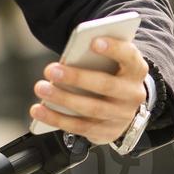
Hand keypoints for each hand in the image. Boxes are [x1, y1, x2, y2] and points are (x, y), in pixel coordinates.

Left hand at [29, 37, 147, 144]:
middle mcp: (133, 94)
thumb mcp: (109, 61)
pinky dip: (56, 119)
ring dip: (63, 99)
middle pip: (106, 85)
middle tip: (50, 70)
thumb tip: (69, 57)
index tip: (94, 41)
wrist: (122, 104)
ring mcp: (122, 116)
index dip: (114, 49)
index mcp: (135, 70)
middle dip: (76, 78)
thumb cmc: (109, 74)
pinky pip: (80, 127)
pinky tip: (38, 110)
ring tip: (41, 88)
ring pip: (92, 109)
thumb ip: (95, 56)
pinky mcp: (108, 132)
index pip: (129, 57)